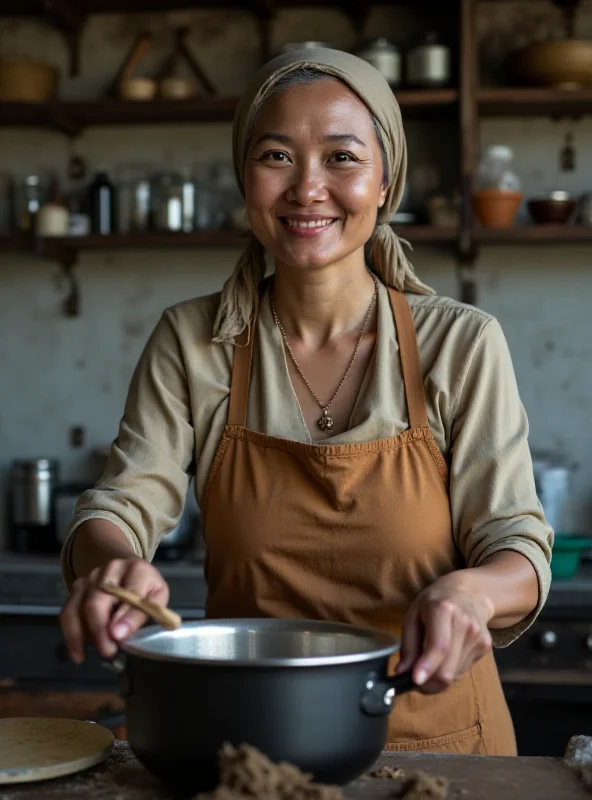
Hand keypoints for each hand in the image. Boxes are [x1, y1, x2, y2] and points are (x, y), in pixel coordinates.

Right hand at [59, 557, 169, 663]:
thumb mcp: (157, 598)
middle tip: (108, 652)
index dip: (125, 616)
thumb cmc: (145, 590)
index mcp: (137, 569)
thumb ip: (144, 612)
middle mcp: (111, 569)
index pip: (131, 592)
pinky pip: (68, 612)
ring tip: (92, 655)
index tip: (118, 637)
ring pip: (77, 608)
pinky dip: (71, 635)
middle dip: (99, 631)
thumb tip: (118, 633)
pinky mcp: (77, 587)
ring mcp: (90, 577)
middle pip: (96, 601)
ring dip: (82, 635)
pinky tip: (79, 652)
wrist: (127, 570)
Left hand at [396, 573, 493, 693]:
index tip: (415, 681)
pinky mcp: (486, 646)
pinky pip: (463, 671)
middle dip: (428, 683)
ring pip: (454, 675)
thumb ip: (408, 645)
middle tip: (415, 680)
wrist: (469, 592)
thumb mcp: (413, 614)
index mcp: (444, 610)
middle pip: (447, 669)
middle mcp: (465, 624)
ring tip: (431, 660)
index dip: (427, 667)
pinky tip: (446, 654)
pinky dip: (450, 670)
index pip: (439, 646)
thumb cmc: (434, 602)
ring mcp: (479, 636)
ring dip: (438, 677)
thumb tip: (402, 673)